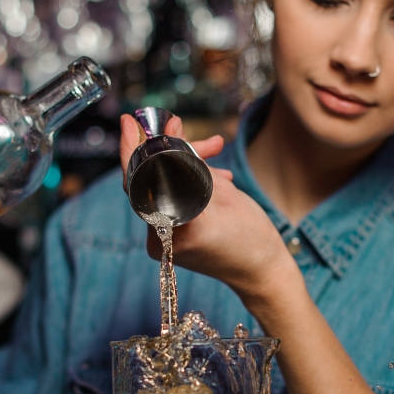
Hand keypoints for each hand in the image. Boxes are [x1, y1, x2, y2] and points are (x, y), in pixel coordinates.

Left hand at [117, 114, 298, 306]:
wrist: (263, 273)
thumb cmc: (250, 239)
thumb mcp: (225, 193)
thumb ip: (192, 162)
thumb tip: (171, 129)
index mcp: (170, 229)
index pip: (138, 181)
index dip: (132, 147)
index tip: (130, 120)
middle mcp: (159, 238)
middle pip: (150, 181)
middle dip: (169, 150)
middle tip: (175, 122)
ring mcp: (163, 241)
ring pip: (164, 187)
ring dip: (186, 165)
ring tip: (214, 148)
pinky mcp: (172, 238)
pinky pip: (173, 200)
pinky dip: (189, 183)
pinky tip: (217, 176)